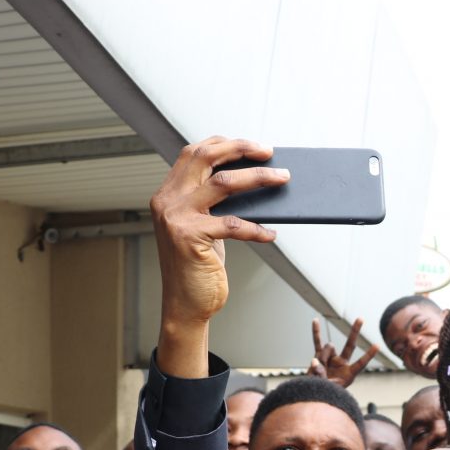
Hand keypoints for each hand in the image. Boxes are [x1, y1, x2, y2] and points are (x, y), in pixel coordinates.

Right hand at [150, 138, 288, 328]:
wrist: (184, 305)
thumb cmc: (197, 266)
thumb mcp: (202, 227)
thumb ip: (211, 203)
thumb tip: (252, 180)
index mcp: (167, 194)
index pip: (193, 153)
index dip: (224, 143)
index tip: (252, 145)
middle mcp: (167, 201)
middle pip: (205, 157)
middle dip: (241, 148)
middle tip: (269, 152)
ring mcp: (176, 218)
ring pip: (224, 183)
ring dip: (259, 178)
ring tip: (282, 178)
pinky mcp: (190, 238)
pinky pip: (233, 224)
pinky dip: (257, 228)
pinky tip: (272, 234)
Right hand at [307, 317, 380, 388]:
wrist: (314, 394)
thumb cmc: (323, 394)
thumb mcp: (325, 388)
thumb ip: (320, 374)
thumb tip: (315, 359)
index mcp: (348, 374)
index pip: (360, 363)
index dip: (368, 355)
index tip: (378, 345)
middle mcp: (342, 364)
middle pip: (350, 345)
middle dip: (355, 331)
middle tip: (361, 318)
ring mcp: (331, 358)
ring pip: (328, 348)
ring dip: (322, 356)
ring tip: (317, 369)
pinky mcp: (319, 356)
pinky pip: (317, 342)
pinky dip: (316, 332)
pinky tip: (315, 321)